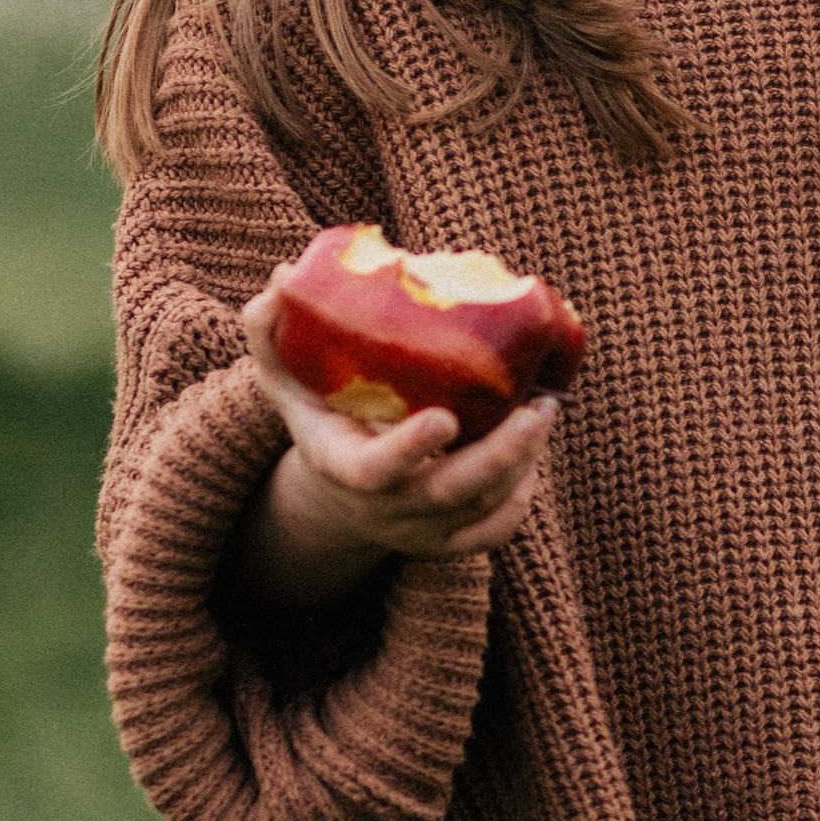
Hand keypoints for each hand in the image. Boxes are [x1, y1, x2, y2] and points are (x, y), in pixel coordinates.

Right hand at [234, 266, 558, 608]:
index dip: (409, 449)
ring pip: (479, 511)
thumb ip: (274, 333)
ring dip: (521, 464)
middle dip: (497, 456)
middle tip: (538, 408)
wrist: (336, 492)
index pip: (374, 472)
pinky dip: (519, 500)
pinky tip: (532, 455)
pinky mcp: (446, 543)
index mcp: (341, 464)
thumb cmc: (319, 415)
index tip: (446, 415)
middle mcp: (381, 507)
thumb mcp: (286, 377)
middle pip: (445, 495)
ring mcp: (416, 530)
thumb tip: (283, 277)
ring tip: (546, 409)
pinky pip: (493, 534)